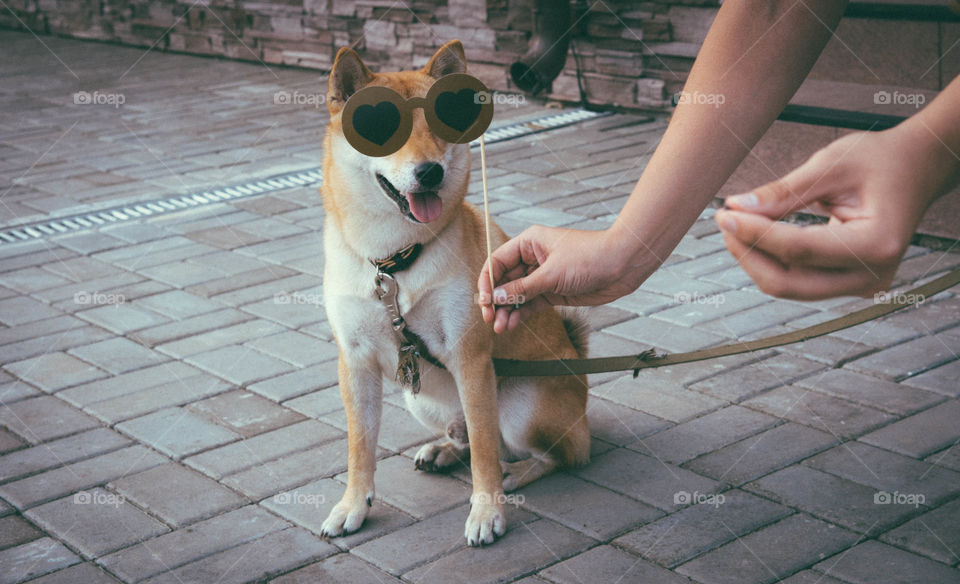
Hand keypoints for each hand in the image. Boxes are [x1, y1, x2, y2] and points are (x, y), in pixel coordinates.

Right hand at [477, 226, 647, 332]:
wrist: (622, 266)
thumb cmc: (591, 256)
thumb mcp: (552, 273)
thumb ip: (523, 288)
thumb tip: (498, 297)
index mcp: (529, 242)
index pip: (498, 261)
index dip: (487, 282)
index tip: (484, 301)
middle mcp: (533, 258)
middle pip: (505, 281)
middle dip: (496, 300)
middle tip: (489, 318)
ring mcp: (543, 276)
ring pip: (517, 295)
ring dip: (507, 311)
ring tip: (500, 327)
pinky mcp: (553, 292)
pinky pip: (530, 304)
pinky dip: (520, 314)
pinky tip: (511, 324)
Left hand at [715, 126, 948, 299]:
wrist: (916, 169)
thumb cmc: (879, 161)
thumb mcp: (832, 165)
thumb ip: (784, 191)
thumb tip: (737, 207)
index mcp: (876, 245)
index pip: (799, 249)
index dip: (756, 234)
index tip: (724, 214)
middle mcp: (872, 275)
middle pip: (789, 282)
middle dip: (749, 253)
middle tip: (724, 220)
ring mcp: (861, 285)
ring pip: (789, 287)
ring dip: (755, 259)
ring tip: (735, 224)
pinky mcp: (848, 283)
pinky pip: (798, 280)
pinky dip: (772, 260)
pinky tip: (754, 235)